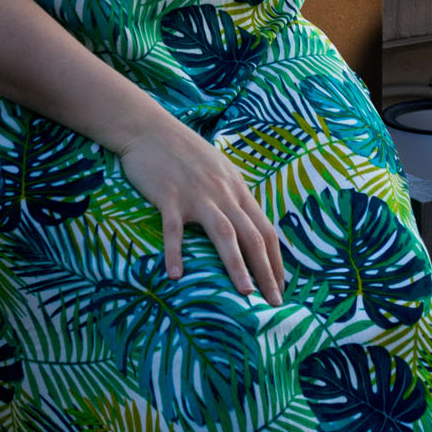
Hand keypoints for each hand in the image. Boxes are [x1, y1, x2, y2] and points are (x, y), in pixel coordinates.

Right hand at [118, 121, 284, 304]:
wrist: (150, 129)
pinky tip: (175, 275)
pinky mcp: (169, 197)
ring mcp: (196, 195)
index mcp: (237, 189)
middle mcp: (222, 193)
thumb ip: (233, 195)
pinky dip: (175, 252)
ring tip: (244, 293)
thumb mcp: (219, 169)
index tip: (281, 287)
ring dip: (236, 265)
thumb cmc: (185, 151)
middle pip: (251, 235)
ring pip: (223, 233)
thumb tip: (249, 223)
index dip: (275, 260)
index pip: (265, 229)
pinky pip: (174, 229)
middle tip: (273, 303)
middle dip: (265, 271)